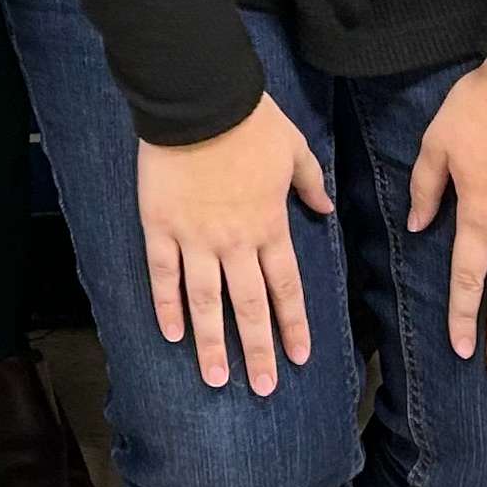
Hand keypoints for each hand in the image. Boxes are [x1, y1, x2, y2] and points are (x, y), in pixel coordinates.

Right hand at [135, 94, 331, 395]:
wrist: (199, 99)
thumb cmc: (249, 119)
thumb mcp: (294, 148)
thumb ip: (309, 183)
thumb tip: (325, 208)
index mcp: (269, 224)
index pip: (285, 286)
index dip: (293, 324)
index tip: (299, 356)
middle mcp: (235, 240)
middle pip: (250, 305)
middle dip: (258, 349)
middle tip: (263, 387)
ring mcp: (195, 238)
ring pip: (206, 301)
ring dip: (212, 343)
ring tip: (217, 378)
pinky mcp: (161, 226)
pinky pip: (163, 274)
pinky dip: (167, 305)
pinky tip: (171, 334)